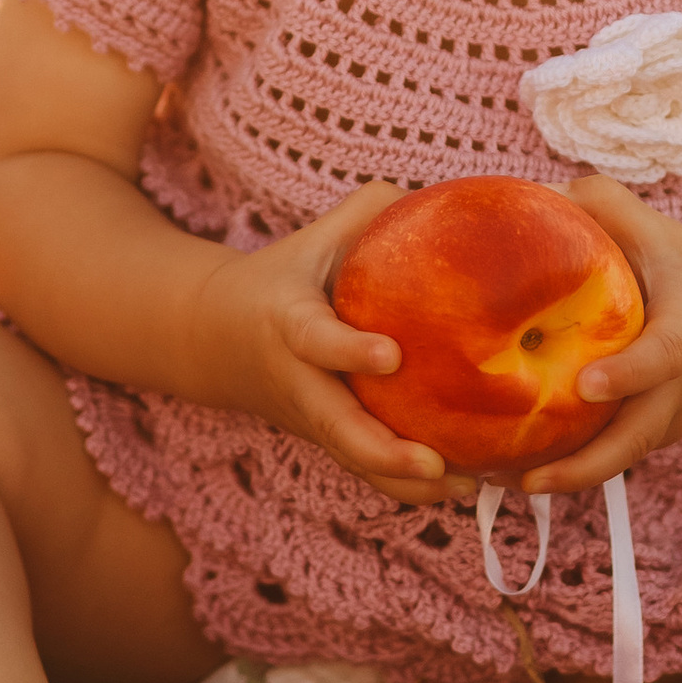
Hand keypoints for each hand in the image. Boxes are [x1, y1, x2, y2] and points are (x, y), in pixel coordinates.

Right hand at [184, 184, 459, 501]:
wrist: (213, 338)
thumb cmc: (283, 276)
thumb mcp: (314, 238)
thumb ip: (370, 213)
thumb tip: (446, 197)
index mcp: (288, 324)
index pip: (315, 340)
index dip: (348, 350)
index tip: (392, 357)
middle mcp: (297, 382)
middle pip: (335, 428)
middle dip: (383, 452)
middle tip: (436, 463)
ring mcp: (310, 420)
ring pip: (354, 462)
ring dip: (405, 483)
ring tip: (466, 485)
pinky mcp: (326, 442)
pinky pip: (366, 470)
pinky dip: (410, 485)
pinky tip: (468, 483)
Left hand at [510, 176, 681, 496]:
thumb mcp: (647, 222)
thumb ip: (593, 203)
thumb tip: (523, 196)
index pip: (661, 358)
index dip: (627, 375)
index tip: (586, 386)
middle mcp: (681, 387)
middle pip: (637, 440)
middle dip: (585, 467)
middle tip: (528, 480)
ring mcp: (670, 418)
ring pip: (620, 461)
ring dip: (567, 480)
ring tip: (497, 483)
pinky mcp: (655, 435)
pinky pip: (613, 459)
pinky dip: (571, 473)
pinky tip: (512, 474)